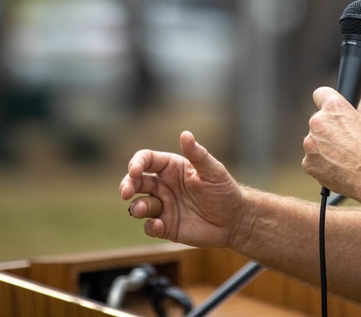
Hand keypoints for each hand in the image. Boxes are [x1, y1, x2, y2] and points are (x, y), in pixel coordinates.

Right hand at [120, 131, 243, 247]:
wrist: (234, 220)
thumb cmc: (225, 191)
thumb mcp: (213, 171)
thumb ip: (197, 155)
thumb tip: (185, 134)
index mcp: (171, 168)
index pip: (146, 160)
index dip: (136, 163)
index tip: (135, 171)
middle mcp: (163, 186)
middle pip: (135, 182)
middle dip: (127, 185)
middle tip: (125, 192)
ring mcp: (163, 206)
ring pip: (138, 204)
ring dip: (136, 206)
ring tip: (143, 209)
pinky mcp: (166, 226)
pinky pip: (149, 226)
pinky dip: (149, 226)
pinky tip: (159, 225)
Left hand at [302, 87, 360, 198]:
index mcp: (333, 107)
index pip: (320, 94)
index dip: (324, 101)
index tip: (328, 108)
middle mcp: (318, 121)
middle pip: (317, 121)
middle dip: (327, 130)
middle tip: (343, 142)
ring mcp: (310, 143)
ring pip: (313, 142)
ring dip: (323, 148)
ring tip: (342, 158)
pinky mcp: (307, 162)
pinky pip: (311, 160)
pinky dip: (320, 164)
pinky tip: (336, 168)